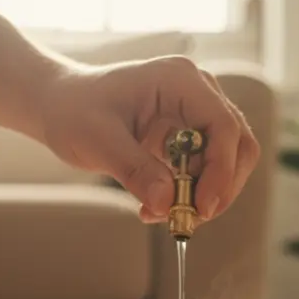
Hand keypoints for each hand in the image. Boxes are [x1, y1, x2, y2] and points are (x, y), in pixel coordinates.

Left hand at [38, 56, 260, 224]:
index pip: (223, 127)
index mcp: (180, 80)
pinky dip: (189, 195)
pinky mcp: (188, 136)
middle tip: (190, 218)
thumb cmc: (75, 111)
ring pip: (227, 162)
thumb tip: (168, 204)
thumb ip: (135, 171)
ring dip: (204, 195)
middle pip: (237, 145)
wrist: (61, 105)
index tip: (201, 208)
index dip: (221, 171)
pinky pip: (204, 170)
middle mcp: (197, 93)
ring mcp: (196, 113)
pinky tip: (156, 207)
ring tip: (163, 214)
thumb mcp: (98, 140)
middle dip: (221, 187)